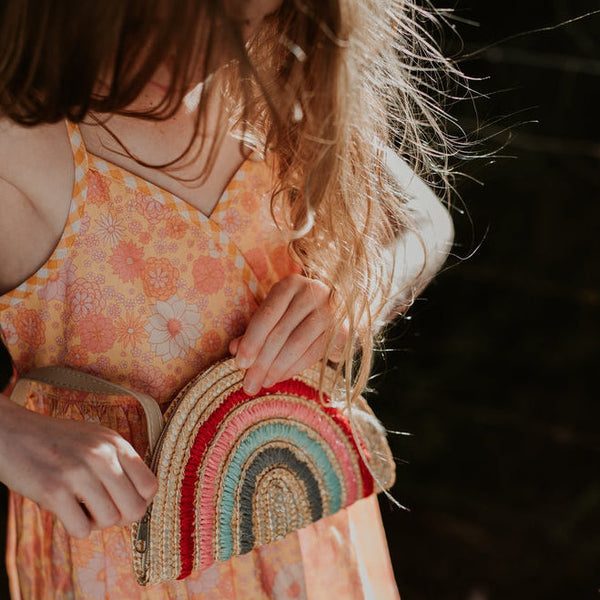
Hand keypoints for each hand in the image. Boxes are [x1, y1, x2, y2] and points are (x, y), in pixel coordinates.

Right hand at [0, 396, 157, 538]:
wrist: (12, 433)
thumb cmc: (58, 442)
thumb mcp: (97, 440)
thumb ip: (119, 462)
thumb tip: (142, 498)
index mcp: (116, 443)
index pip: (150, 486)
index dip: (140, 502)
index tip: (123, 502)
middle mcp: (102, 455)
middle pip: (134, 508)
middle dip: (120, 517)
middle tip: (101, 511)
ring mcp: (79, 472)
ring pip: (109, 520)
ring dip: (95, 522)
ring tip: (80, 507)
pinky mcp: (54, 490)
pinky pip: (81, 529)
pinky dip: (75, 527)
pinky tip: (65, 511)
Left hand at [229, 274, 347, 393]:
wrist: (336, 312)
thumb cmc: (296, 313)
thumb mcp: (274, 316)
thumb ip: (254, 331)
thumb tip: (234, 350)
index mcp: (290, 284)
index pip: (266, 315)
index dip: (252, 341)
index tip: (240, 364)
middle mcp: (312, 292)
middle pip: (281, 332)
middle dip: (262, 362)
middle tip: (249, 384)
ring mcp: (330, 310)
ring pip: (297, 344)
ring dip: (277, 368)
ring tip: (264, 382)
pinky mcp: (341, 329)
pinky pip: (313, 353)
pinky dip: (294, 368)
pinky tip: (281, 377)